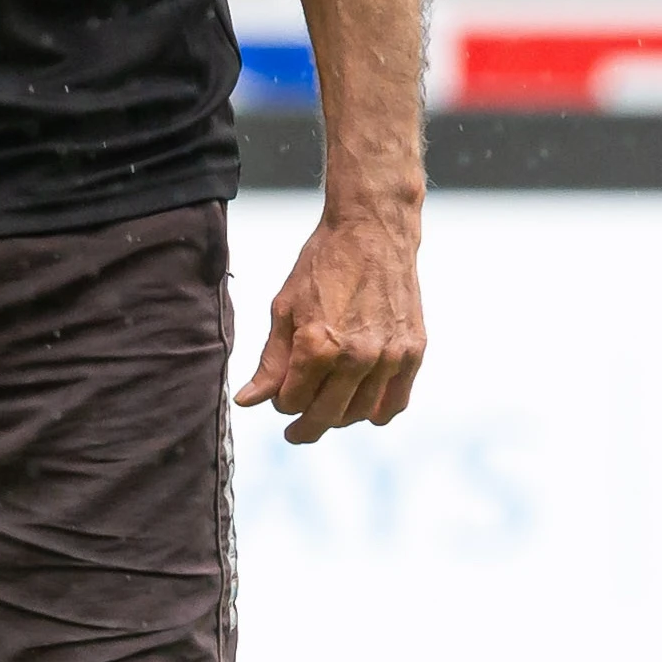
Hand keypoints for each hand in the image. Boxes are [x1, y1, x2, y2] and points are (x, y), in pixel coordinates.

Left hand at [235, 209, 424, 444]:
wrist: (372, 231)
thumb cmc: (324, 265)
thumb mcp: (285, 308)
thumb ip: (270, 361)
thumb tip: (248, 401)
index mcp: (318, 345)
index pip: (292, 402)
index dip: (281, 402)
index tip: (280, 394)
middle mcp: (356, 356)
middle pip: (325, 416)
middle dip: (304, 426)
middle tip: (294, 430)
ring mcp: (389, 356)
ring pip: (359, 415)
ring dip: (338, 418)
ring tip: (327, 408)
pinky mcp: (413, 351)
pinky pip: (394, 403)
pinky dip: (375, 411)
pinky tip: (360, 402)